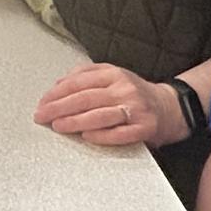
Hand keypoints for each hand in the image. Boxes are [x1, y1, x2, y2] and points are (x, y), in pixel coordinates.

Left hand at [33, 62, 182, 147]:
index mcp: (114, 74)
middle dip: (58, 108)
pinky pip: (119, 133)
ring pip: (99, 115)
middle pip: (85, 98)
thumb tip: (57, 84)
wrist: (169, 108)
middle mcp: (124, 89)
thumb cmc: (135, 94)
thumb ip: (85, 75)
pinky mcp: (144, 127)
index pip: (78, 82)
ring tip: (57, 126)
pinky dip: (101, 135)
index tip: (42, 103)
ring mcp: (135, 108)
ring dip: (75, 121)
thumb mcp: (112, 76)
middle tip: (41, 116)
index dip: (56, 93)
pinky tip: (86, 136)